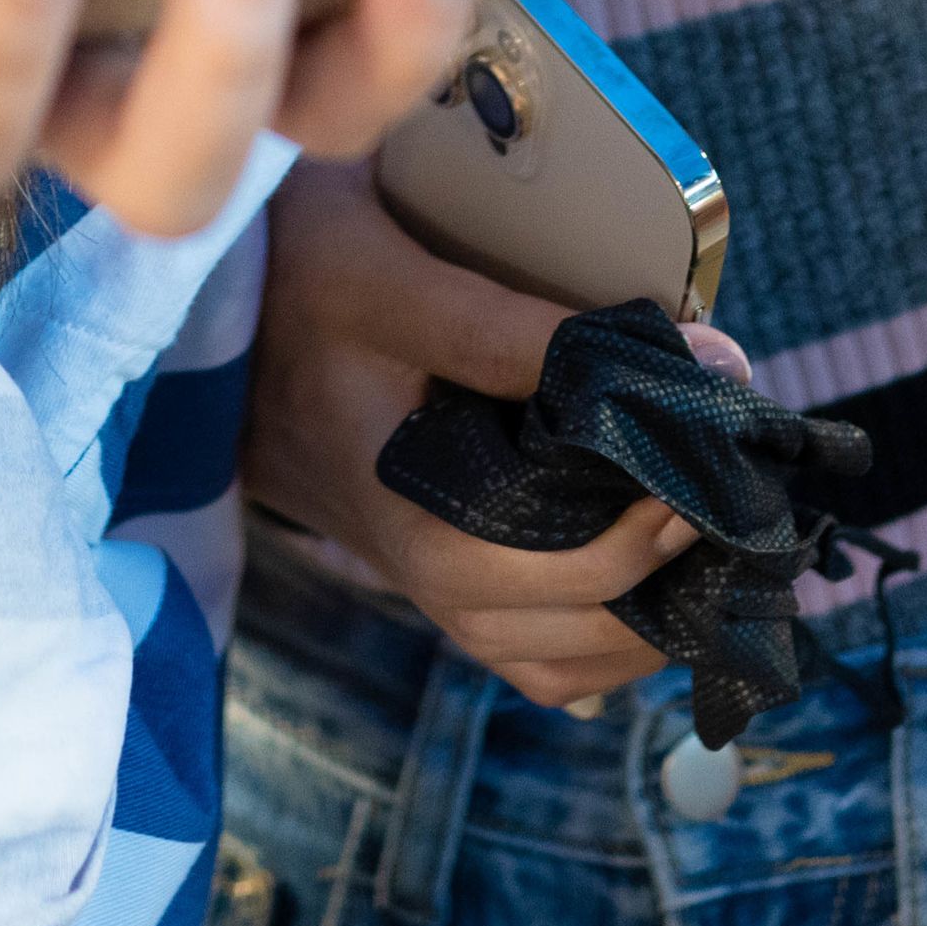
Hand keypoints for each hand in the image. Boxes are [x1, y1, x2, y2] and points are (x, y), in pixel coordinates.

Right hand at [239, 154, 721, 709]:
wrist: (204, 298)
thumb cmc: (297, 265)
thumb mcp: (389, 268)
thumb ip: (513, 322)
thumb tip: (687, 357)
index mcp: (378, 493)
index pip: (506, 565)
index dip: (618, 543)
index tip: (691, 480)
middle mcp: (392, 552)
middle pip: (530, 632)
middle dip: (643, 587)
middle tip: (722, 517)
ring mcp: (408, 566)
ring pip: (532, 660)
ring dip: (630, 633)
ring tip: (712, 560)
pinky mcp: (424, 559)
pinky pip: (517, 649)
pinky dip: (595, 646)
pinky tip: (656, 594)